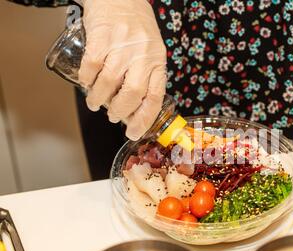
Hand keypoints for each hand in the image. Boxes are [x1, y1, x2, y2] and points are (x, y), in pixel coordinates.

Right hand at [79, 0, 166, 140]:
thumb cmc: (136, 28)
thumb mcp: (151, 51)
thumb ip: (147, 75)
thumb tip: (136, 109)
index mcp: (157, 61)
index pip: (155, 96)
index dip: (144, 119)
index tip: (134, 133)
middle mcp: (143, 54)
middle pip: (133, 93)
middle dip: (120, 111)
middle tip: (112, 117)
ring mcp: (123, 45)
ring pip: (110, 82)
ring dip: (99, 99)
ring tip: (94, 103)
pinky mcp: (102, 35)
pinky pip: (92, 65)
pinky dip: (87, 79)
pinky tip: (86, 83)